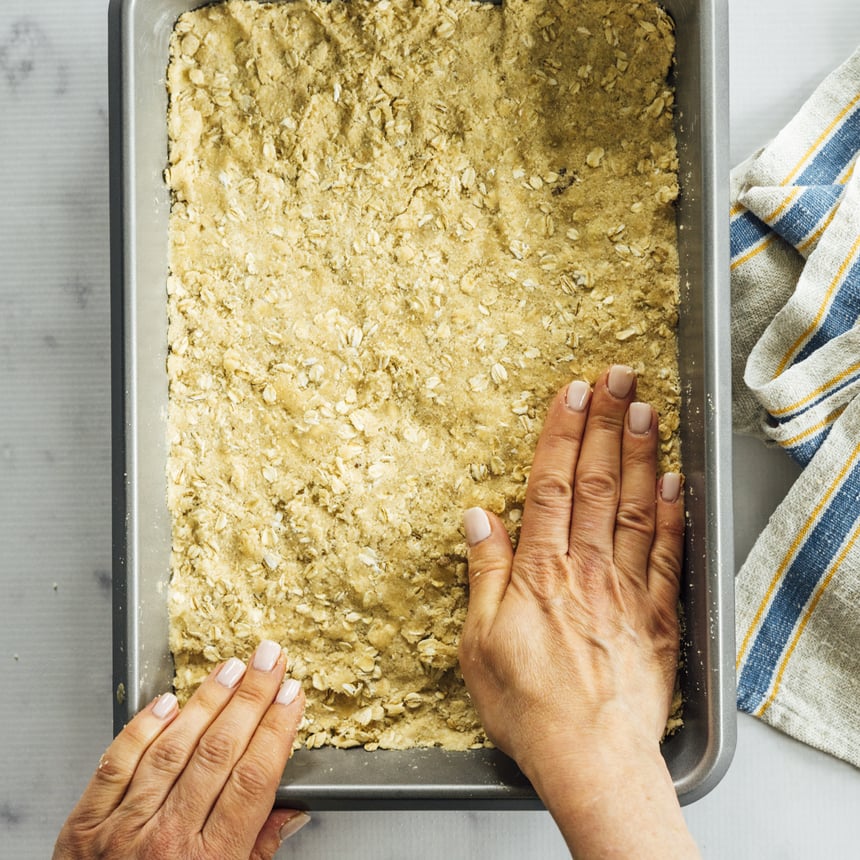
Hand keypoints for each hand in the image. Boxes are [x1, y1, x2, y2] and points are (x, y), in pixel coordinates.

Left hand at [54, 641, 308, 859]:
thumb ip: (258, 851)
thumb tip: (293, 810)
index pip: (254, 778)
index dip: (277, 729)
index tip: (292, 695)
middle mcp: (166, 842)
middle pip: (219, 751)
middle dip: (251, 697)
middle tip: (269, 659)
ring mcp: (122, 830)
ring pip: (172, 748)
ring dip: (207, 701)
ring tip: (231, 669)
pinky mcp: (84, 826)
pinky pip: (115, 765)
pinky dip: (141, 730)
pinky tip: (167, 702)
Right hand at [459, 365, 697, 857]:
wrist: (590, 758)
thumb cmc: (528, 706)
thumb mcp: (479, 643)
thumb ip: (483, 573)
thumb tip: (478, 517)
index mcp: (540, 572)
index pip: (550, 486)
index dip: (561, 435)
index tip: (571, 393)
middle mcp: (587, 568)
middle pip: (596, 483)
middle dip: (606, 425)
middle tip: (617, 377)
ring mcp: (628, 589)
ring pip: (634, 507)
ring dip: (640, 454)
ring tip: (646, 408)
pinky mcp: (659, 615)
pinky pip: (668, 554)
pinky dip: (671, 513)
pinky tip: (673, 479)